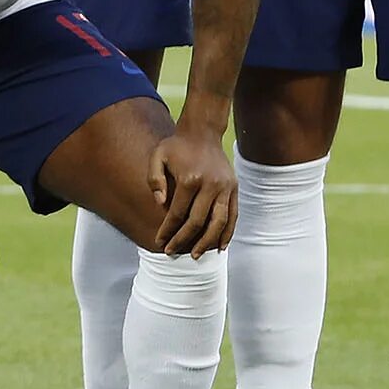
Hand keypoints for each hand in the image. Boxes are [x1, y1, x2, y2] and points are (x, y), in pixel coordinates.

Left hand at [148, 125, 236, 255]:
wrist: (203, 132)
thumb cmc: (176, 146)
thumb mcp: (157, 156)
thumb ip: (155, 180)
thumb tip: (160, 205)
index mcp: (190, 179)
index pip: (177, 213)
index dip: (168, 230)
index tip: (160, 241)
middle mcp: (210, 186)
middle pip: (198, 222)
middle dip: (184, 240)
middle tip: (172, 252)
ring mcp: (225, 188)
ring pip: (219, 223)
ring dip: (207, 242)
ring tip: (197, 255)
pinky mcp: (234, 189)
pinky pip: (233, 215)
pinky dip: (228, 233)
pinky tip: (220, 246)